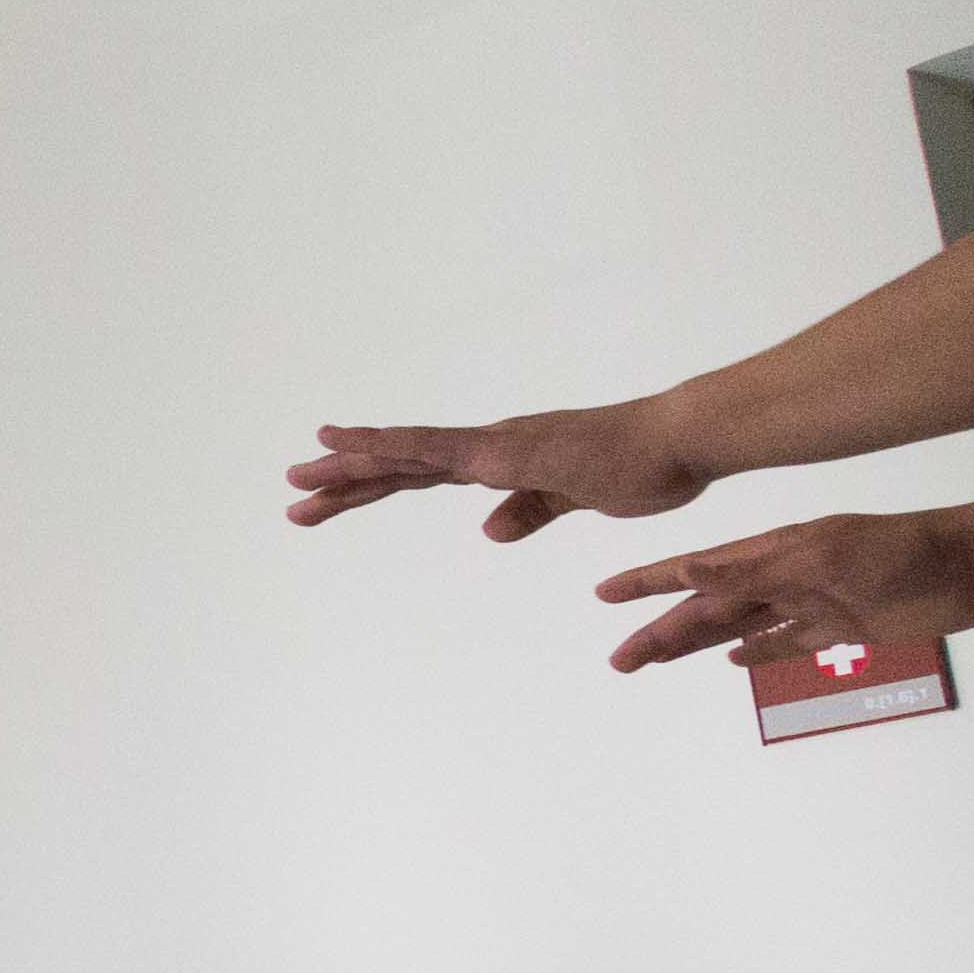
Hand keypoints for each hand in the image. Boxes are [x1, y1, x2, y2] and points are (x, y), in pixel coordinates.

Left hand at [284, 402, 699, 539]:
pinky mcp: (503, 451)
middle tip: (292, 492)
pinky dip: (386, 443)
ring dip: (348, 466)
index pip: (420, 476)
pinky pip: (432, 447)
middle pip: (399, 467)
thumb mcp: (574, 501)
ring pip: (402, 455)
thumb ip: (531, 510)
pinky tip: (348, 441)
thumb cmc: (641, 468)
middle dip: (343, 481)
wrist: (681, 443)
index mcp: (499, 462)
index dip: (372, 485)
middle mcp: (485, 448)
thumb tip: (488, 531)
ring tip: (297, 476)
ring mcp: (491, 446)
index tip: (327, 496)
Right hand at [590, 500, 973, 670]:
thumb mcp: (822, 555)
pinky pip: (786, 645)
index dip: (649, 583)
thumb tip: (689, 569)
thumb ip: (754, 567)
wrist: (970, 567)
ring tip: (654, 660)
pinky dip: (757, 655)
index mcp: (770, 555)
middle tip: (620, 660)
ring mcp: (809, 604)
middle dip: (660, 632)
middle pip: (707, 610)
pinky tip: (735, 662)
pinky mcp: (842, 629)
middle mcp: (782, 579)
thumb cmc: (900, 552)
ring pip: (737, 630)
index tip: (605, 594)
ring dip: (696, 646)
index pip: (696, 570)